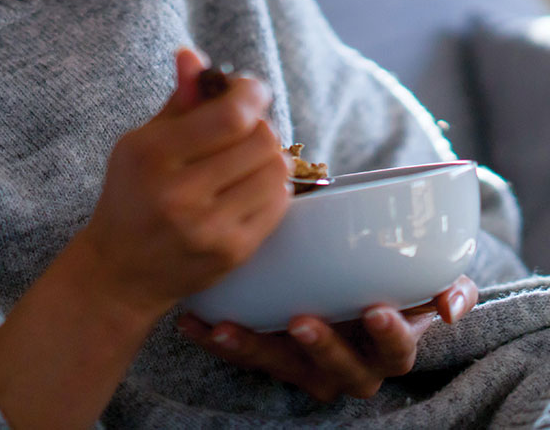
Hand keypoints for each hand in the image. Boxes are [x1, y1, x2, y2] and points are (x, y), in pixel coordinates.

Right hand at [78, 48, 291, 321]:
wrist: (120, 272)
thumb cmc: (131, 195)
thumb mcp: (140, 141)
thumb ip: (177, 100)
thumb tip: (193, 55)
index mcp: (154, 156)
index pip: (231, 115)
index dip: (251, 93)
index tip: (249, 89)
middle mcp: (182, 194)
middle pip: (261, 140)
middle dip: (259, 123)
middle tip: (244, 125)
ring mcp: (210, 228)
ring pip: (277, 171)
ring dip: (270, 154)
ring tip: (247, 155)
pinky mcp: (233, 253)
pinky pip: (279, 204)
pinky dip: (273, 185)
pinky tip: (250, 183)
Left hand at [176, 275, 478, 402]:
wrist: (349, 278)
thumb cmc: (389, 275)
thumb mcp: (423, 274)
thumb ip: (446, 281)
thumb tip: (450, 306)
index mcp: (388, 343)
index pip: (397, 350)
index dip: (390, 336)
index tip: (376, 311)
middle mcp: (350, 362)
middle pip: (340, 369)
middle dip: (322, 348)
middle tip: (303, 322)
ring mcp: (308, 363)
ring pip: (284, 367)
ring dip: (256, 349)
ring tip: (229, 329)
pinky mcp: (271, 353)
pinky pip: (244, 353)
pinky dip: (217, 338)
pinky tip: (194, 321)